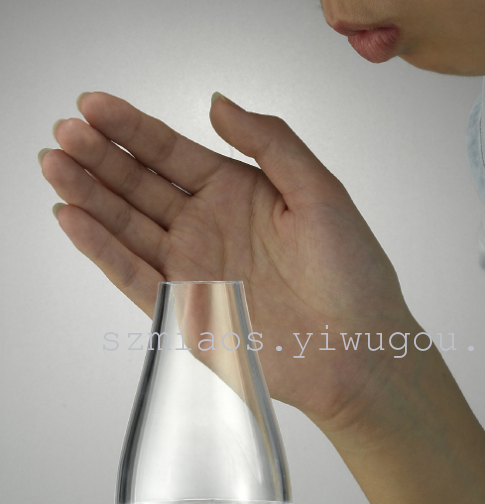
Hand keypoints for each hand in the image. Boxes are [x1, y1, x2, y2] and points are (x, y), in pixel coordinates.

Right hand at [40, 92, 415, 435]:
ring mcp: (194, 268)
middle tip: (65, 132)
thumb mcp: (320, 192)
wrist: (358, 350)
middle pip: (142, 186)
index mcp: (238, 193)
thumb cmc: (352, 273)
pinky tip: (73, 219)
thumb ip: (271, 143)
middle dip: (101, 158)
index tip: (93, 105)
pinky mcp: (185, 310)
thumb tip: (216, 103)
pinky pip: (135, 276)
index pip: (173, 153)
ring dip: (90, 197)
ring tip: (55, 164)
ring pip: (129, 227)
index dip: (133, 128)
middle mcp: (209, 227)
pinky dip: (102, 250)